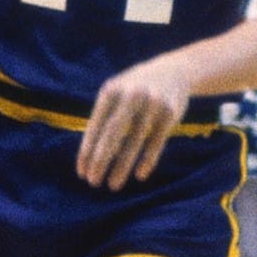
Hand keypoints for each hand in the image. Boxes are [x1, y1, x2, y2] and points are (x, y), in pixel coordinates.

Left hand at [77, 57, 191, 190]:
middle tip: (92, 182)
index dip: (87, 151)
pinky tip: (139, 175)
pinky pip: (156, 141)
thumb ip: (104, 118)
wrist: (174, 71)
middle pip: (112, 134)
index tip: (82, 173)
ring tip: (113, 185)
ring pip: (134, 141)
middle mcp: (131, 95)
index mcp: (112, 90)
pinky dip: (148, 160)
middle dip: (100, 160)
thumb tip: (89, 156)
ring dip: (122, 167)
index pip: (95, 126)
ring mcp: (152, 103)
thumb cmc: (135, 89)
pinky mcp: (170, 113)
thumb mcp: (117, 93)